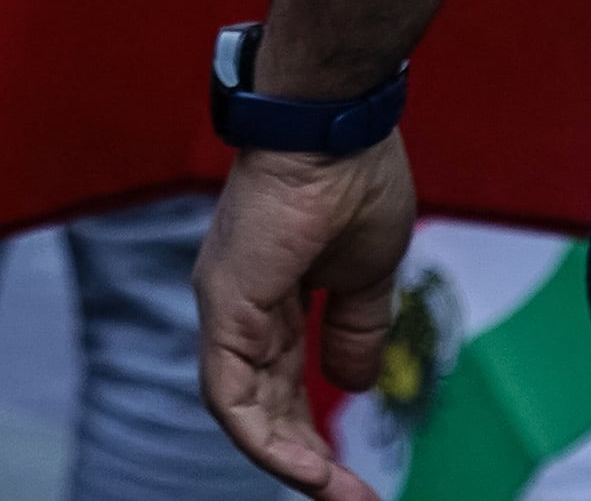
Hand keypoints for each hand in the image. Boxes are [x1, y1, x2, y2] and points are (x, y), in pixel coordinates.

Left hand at [195, 138, 416, 499]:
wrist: (339, 127)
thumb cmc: (353, 180)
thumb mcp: (364, 277)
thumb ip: (353, 331)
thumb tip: (351, 383)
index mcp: (268, 298)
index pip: (279, 386)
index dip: (313, 435)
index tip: (355, 480)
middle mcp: (238, 306)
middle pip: (262, 405)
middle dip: (305, 461)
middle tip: (352, 500)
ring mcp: (226, 304)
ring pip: (241, 409)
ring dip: (288, 462)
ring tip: (335, 496)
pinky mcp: (225, 301)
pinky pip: (230, 390)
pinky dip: (262, 438)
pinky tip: (305, 470)